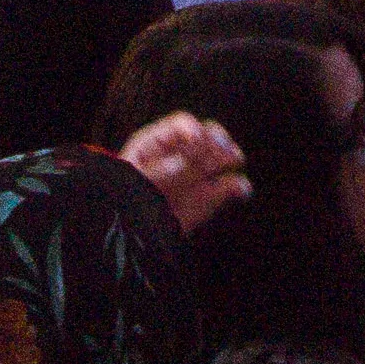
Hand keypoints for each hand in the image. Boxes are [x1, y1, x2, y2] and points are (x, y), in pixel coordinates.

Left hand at [117, 112, 250, 233]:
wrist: (126, 236)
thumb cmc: (121, 201)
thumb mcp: (132, 182)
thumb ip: (155, 172)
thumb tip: (180, 164)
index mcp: (156, 146)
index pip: (179, 127)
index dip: (190, 129)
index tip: (197, 138)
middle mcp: (179, 156)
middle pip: (204, 137)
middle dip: (214, 140)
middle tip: (222, 148)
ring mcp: (194, 177)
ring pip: (219, 158)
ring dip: (229, 156)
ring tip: (235, 159)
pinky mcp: (206, 198)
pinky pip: (227, 187)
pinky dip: (238, 187)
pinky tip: (243, 190)